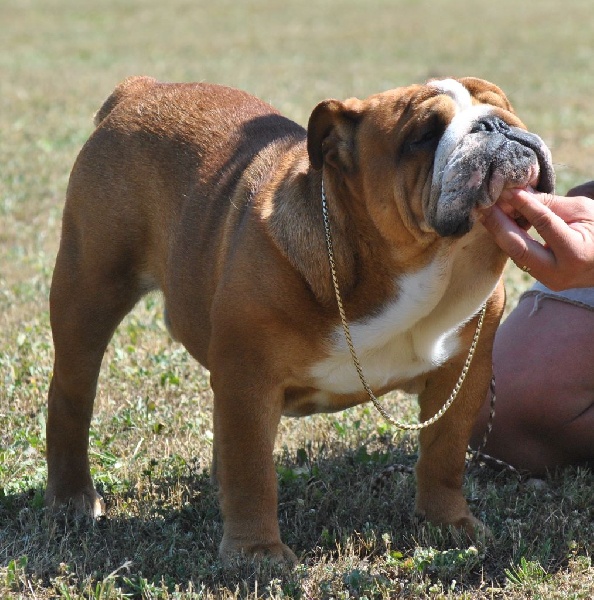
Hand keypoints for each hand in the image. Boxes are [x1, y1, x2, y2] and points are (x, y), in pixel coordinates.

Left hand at [478, 183, 593, 289]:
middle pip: (519, 247)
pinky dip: (507, 239)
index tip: (508, 190)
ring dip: (498, 232)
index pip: (544, 225)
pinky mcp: (540, 280)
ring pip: (514, 255)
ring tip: (485, 211)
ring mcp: (547, 280)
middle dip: (498, 223)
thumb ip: (550, 203)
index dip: (525, 205)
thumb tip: (518, 191)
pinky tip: (496, 224)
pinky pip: (519, 258)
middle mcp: (558, 272)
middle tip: (483, 204)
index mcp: (575, 253)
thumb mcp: (581, 211)